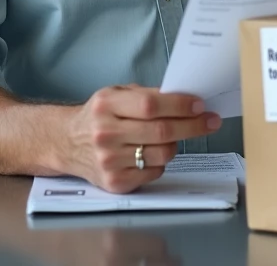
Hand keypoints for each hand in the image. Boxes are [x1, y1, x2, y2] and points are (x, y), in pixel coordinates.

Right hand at [63, 84, 220, 193]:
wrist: (66, 142)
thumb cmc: (98, 115)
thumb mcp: (116, 94)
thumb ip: (146, 95)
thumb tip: (186, 98)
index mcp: (106, 105)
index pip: (151, 105)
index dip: (180, 105)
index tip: (200, 105)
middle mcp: (105, 134)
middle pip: (161, 131)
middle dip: (192, 125)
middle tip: (210, 121)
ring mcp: (109, 161)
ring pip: (162, 154)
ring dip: (175, 144)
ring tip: (171, 136)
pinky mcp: (114, 182)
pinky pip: (154, 172)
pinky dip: (161, 162)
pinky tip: (151, 153)